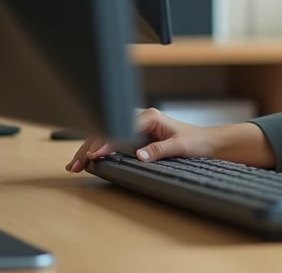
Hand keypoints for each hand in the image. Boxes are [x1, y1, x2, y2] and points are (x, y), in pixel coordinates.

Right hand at [65, 107, 213, 172]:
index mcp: (149, 116)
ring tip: (74, 165)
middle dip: (90, 147)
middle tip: (75, 165)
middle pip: (108, 130)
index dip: (105, 142)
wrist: (207, 142)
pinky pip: (113, 142)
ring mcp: (136, 127)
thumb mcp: (180, 146)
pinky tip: (86, 160)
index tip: (94, 155)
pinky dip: (98, 150)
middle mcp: (140, 119)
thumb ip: (159, 150)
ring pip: (106, 135)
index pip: (120, 128)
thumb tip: (139, 156)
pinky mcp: (135, 136)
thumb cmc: (196, 141)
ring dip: (89, 149)